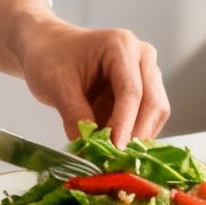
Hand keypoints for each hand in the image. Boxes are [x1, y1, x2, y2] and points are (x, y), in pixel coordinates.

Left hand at [15, 20, 168, 144]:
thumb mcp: (57, 86)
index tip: (115, 149)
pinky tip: (117, 147)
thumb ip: (75, 116)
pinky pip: (149, 117)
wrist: (48, 50)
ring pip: (157, 111)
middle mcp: (141, 56)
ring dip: (139, 136)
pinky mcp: (143, 90)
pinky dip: (136, 134)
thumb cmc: (51, 59)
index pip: (131, 90)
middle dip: (136, 133)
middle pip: (152, 101)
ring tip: (115, 155)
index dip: (125, 122)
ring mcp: (146, 73)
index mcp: (121, 46)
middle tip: (117, 158)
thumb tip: (90, 149)